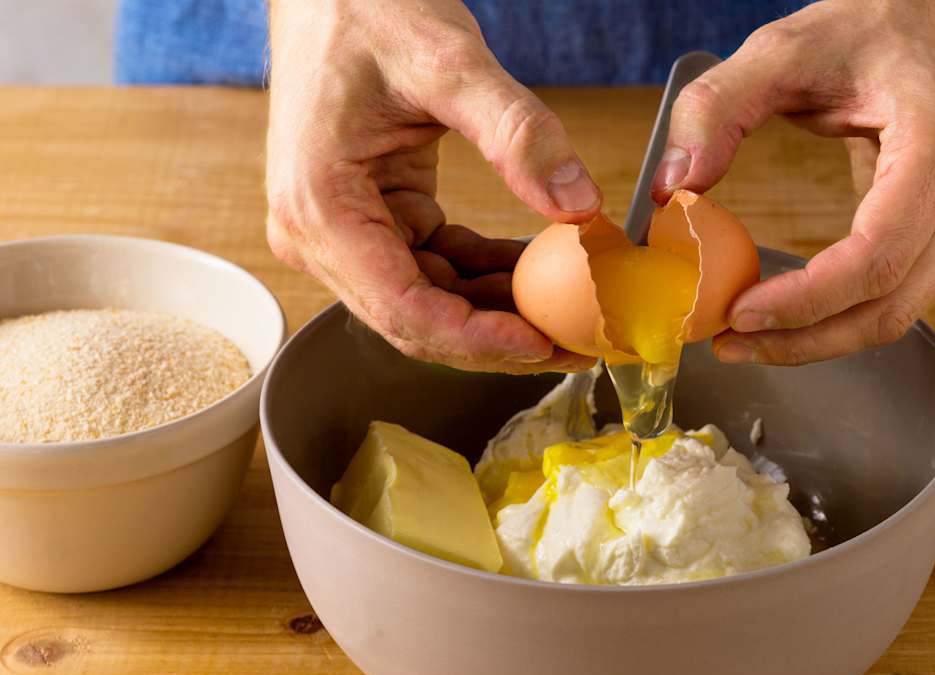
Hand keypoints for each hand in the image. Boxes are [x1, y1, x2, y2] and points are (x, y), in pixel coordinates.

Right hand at [266, 0, 598, 372]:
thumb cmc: (365, 8)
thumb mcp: (449, 61)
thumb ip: (517, 133)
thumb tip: (579, 204)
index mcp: (320, 206)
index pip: (403, 309)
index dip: (478, 339)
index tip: (543, 343)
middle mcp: (319, 234)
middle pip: (417, 320)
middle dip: (499, 340)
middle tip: (577, 345)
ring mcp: (344, 232)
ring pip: (430, 302)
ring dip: (500, 314)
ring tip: (572, 316)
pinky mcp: (371, 222)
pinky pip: (436, 267)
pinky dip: (487, 276)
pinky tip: (541, 272)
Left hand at [651, 0, 934, 364]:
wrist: (932, 21)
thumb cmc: (867, 31)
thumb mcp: (779, 50)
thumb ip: (716, 108)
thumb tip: (672, 190)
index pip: (878, 252)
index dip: (808, 298)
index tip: (739, 310)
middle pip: (892, 304)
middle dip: (805, 338)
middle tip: (729, 341)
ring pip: (899, 315)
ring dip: (820, 340)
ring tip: (747, 338)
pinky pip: (900, 297)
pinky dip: (841, 318)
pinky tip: (787, 314)